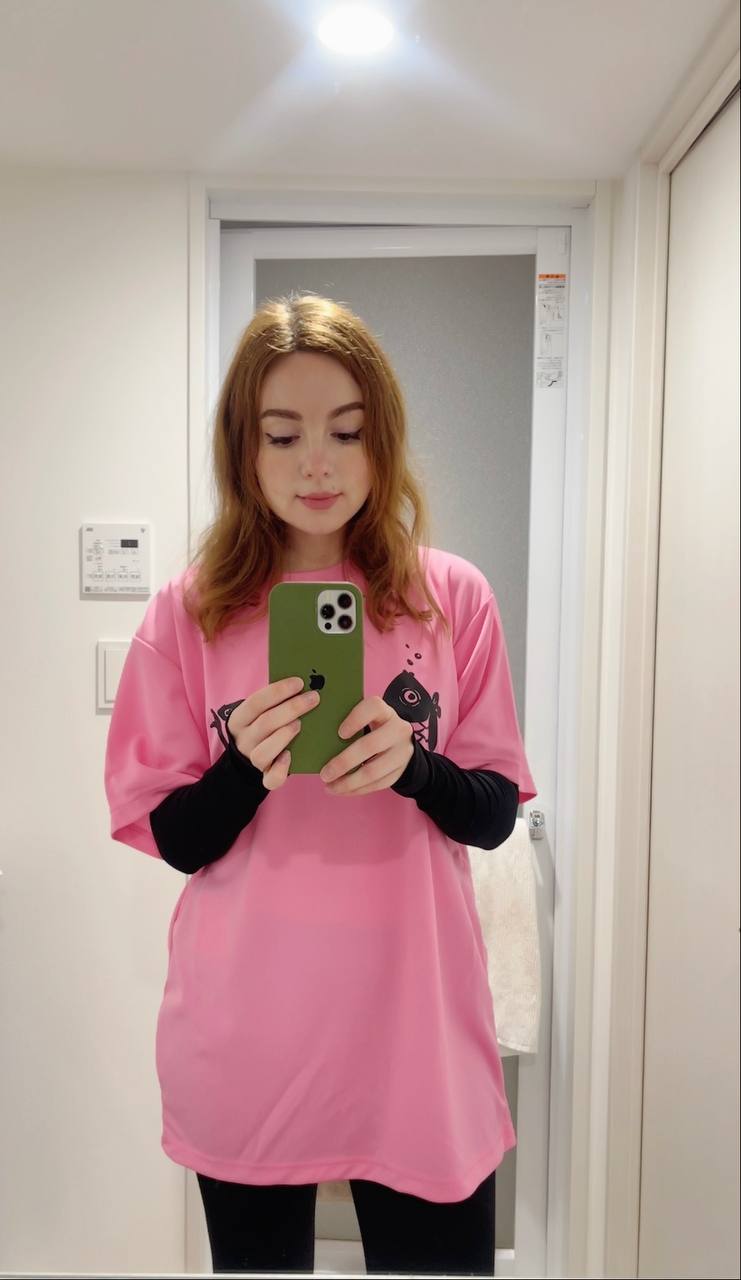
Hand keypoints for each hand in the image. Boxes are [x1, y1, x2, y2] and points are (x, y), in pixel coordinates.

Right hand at [227, 676, 320, 790]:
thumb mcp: (260, 711)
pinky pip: (271, 779)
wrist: (250, 754)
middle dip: (291, 708)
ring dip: (283, 736)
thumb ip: (275, 700)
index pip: (255, 702)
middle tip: (313, 698)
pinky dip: (281, 769)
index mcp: (239, 720)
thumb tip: (303, 684)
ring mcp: (253, 760)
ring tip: (300, 724)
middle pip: (264, 724)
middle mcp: (244, 740)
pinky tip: (291, 756)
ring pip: (263, 752)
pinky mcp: (264, 777)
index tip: (299, 682)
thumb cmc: (263, 725)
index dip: (277, 691)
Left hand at [319, 695, 414, 795]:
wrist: (399, 740)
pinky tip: (342, 790)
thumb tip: (318, 735)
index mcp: (385, 711)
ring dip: (348, 783)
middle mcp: (398, 730)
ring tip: (330, 787)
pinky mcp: (400, 771)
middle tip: (324, 774)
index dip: (355, 720)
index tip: (339, 733)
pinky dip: (357, 790)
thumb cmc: (372, 727)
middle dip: (344, 762)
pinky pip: (377, 785)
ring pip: (374, 772)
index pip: (373, 708)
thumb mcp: (365, 718)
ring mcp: (402, 752)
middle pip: (370, 746)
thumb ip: (346, 721)